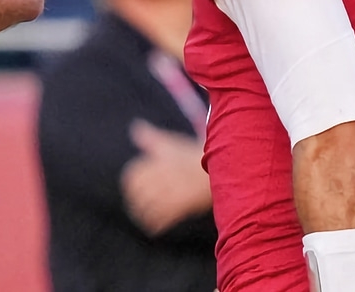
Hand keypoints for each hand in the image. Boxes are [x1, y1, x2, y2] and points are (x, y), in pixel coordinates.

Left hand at [120, 120, 211, 236]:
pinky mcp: (185, 204)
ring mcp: (175, 189)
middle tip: (134, 206)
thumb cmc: (195, 155)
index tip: (130, 190)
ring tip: (142, 219)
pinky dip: (155, 224)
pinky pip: (164, 217)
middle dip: (134, 200)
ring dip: (142, 214)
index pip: (134, 174)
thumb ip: (152, 138)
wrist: (225, 167)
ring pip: (149, 205)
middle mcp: (165, 174)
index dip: (129, 183)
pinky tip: (153, 228)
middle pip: (139, 190)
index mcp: (160, 160)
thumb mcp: (173, 144)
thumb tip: (136, 126)